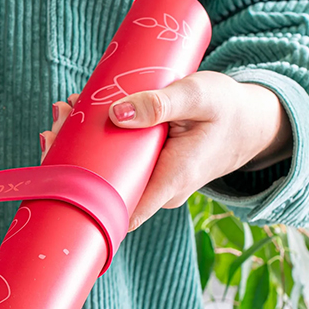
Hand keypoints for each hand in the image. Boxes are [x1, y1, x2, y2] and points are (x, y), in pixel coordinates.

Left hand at [40, 71, 292, 230]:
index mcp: (171, 181)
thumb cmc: (229, 109)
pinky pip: (117, 166)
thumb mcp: (200, 96)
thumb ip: (161, 104)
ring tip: (66, 111)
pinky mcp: (150, 171)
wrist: (251, 123)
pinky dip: (96, 145)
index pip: (121, 213)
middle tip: (58, 122)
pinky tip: (79, 118)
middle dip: (72, 161)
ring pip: (107, 176)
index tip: (58, 170)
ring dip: (80, 148)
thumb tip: (115, 115)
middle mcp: (159, 191)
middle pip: (105, 189)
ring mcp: (153, 183)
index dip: (85, 198)